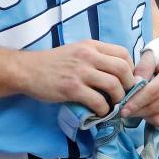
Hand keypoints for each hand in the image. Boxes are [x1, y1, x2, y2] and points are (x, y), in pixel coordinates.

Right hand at [16, 40, 135, 114]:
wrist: (27, 70)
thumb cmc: (52, 62)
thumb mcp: (76, 51)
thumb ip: (95, 57)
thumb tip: (117, 72)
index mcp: (91, 46)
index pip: (123, 53)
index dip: (131, 69)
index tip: (127, 80)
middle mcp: (88, 56)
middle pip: (122, 69)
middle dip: (129, 85)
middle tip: (124, 95)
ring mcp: (80, 72)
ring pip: (113, 85)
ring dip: (118, 99)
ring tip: (113, 105)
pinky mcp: (72, 88)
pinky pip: (98, 101)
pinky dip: (103, 110)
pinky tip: (99, 112)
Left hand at [120, 42, 158, 126]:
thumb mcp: (155, 53)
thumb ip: (143, 68)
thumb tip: (132, 86)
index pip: (151, 94)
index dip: (134, 103)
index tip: (120, 109)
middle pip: (154, 110)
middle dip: (136, 111)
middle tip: (122, 110)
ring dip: (144, 116)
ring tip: (135, 108)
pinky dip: (154, 118)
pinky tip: (147, 108)